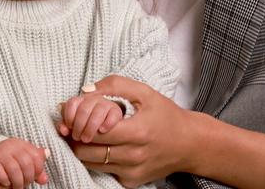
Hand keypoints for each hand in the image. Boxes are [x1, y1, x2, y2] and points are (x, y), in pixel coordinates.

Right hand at [0, 137, 48, 188]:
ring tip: (17, 187)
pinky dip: (5, 180)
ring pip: (14, 170)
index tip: (35, 177)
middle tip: (25, 184)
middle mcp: (12, 146)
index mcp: (23, 144)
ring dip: (18, 182)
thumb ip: (36, 168)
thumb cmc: (11, 159)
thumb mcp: (25, 160)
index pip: (37, 157)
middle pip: (26, 164)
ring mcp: (1, 152)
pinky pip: (0, 173)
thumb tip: (44, 179)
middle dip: (28, 178)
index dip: (38, 170)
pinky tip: (6, 183)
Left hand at [64, 76, 198, 186]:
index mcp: (137, 132)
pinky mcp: (130, 182)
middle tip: (75, 125)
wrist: (189, 144)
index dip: (79, 122)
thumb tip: (87, 90)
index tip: (78, 114)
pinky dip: (97, 161)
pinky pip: (103, 172)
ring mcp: (131, 171)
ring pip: (90, 164)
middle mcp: (133, 156)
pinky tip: (104, 148)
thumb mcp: (145, 93)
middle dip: (75, 136)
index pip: (93, 132)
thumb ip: (115, 85)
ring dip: (83, 149)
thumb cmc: (167, 116)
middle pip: (86, 150)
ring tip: (86, 135)